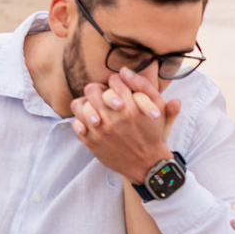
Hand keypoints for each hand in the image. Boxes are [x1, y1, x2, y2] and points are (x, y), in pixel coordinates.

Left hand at [70, 68, 182, 183]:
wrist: (146, 163)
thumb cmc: (152, 132)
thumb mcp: (158, 107)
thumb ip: (143, 85)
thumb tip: (123, 71)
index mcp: (129, 107)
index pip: (113, 80)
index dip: (116, 81)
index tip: (118, 89)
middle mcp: (112, 118)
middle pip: (92, 89)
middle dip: (98, 90)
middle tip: (103, 96)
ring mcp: (100, 131)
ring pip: (80, 105)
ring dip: (86, 104)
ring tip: (94, 108)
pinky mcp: (92, 142)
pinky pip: (76, 124)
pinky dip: (80, 121)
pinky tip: (90, 123)